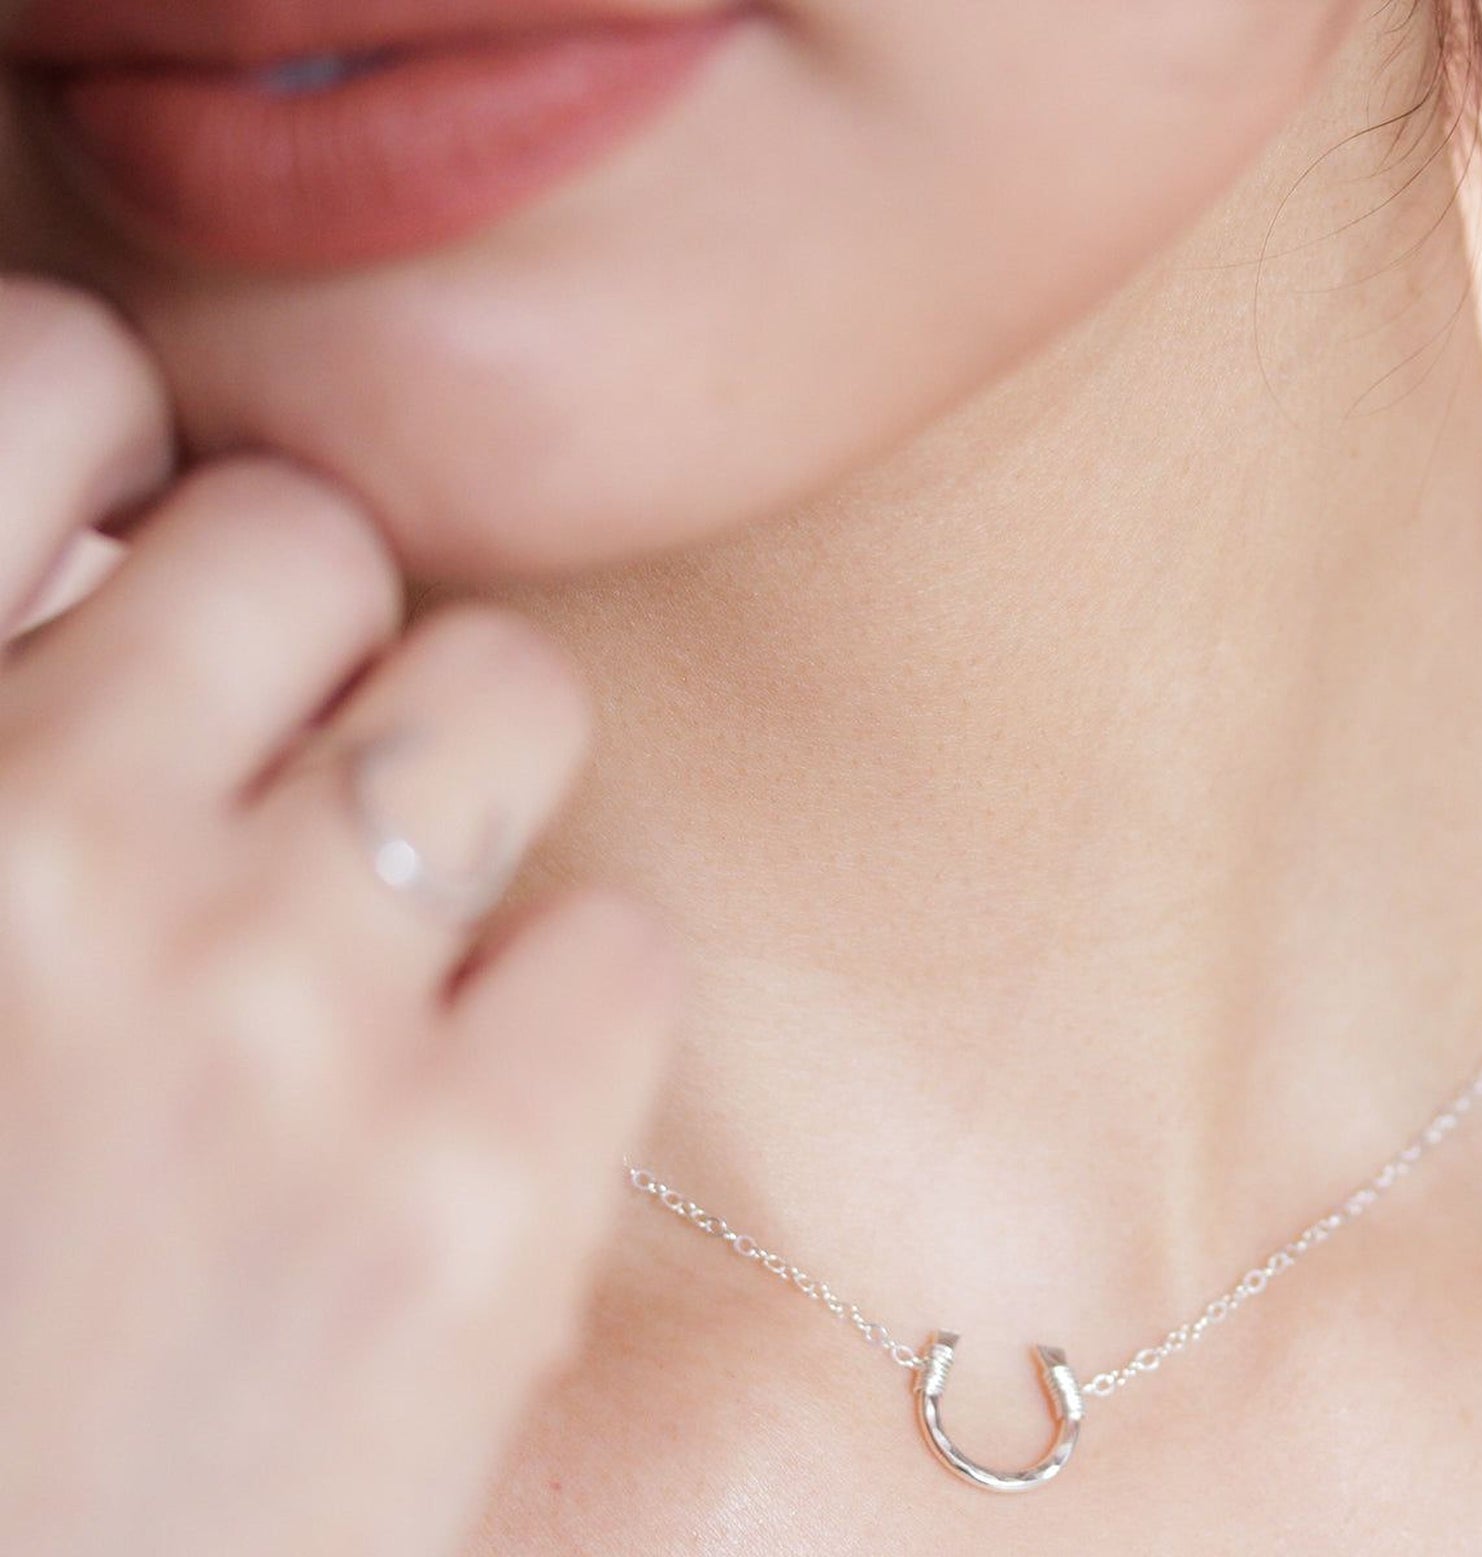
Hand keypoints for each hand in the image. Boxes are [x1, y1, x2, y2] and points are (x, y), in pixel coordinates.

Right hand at [0, 276, 683, 1556]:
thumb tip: (109, 581)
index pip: (37, 375)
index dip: (123, 432)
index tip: (146, 536)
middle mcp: (38, 845)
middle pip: (311, 538)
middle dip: (313, 645)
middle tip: (282, 789)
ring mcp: (269, 1020)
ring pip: (507, 695)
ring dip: (466, 784)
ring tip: (390, 937)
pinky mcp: (468, 1201)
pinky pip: (616, 952)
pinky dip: (557, 1019)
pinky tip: (458, 1129)